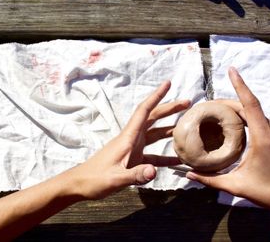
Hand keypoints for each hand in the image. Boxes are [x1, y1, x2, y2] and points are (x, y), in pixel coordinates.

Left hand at [68, 81, 189, 199]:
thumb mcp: (116, 178)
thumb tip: (154, 171)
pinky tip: (177, 160)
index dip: (156, 96)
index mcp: (127, 138)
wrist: (81, 185)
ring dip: (169, 129)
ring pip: (154, 134)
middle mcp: (131, 139)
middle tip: (188, 103)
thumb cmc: (95, 179)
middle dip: (169, 109)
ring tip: (186, 126)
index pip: (144, 111)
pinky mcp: (133, 160)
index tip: (168, 84)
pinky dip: (165, 156)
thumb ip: (136, 175)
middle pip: (152, 119)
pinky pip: (152, 155)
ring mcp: (132, 149)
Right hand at [186, 67, 269, 223]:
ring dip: (238, 108)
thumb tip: (187, 174)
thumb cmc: (266, 193)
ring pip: (257, 113)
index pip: (250, 105)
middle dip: (230, 101)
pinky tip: (234, 123)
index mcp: (264, 139)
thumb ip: (210, 179)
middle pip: (251, 107)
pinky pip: (261, 120)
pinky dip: (247, 116)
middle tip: (210, 104)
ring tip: (219, 111)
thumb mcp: (235, 186)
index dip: (240, 86)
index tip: (231, 70)